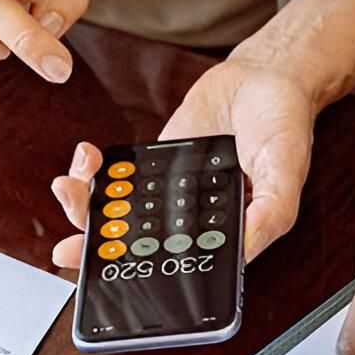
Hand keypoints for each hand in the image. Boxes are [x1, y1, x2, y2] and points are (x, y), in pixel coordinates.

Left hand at [49, 55, 314, 266]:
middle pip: (139, 247)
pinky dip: (95, 174)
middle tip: (69, 247)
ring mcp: (170, 194)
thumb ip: (268, 213)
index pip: (178, 269)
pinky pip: (119, 179)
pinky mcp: (155, 165)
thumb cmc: (283, 126)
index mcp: (226, 235)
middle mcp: (194, 222)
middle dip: (97, 249)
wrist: (264, 77)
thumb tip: (242, 250)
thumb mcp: (285, 172)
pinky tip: (87, 160)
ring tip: (69, 190)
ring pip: (122, 216)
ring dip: (86, 209)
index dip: (140, 276)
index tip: (107, 274)